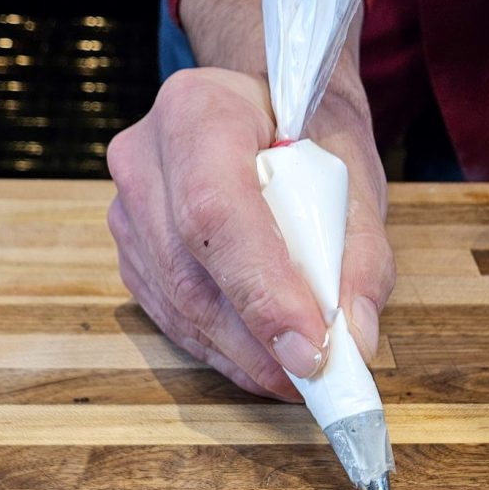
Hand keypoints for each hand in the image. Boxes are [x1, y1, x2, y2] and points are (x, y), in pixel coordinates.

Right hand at [106, 66, 391, 398]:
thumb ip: (360, 255)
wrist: (262, 111)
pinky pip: (172, 317)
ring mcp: (128, 212)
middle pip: (190, 272)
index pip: (216, 211)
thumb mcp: (354, 174)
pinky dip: (224, 350)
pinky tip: (265, 361)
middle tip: (315, 378)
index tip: (309, 348)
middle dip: (256, 340)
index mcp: (198, 112)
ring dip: (243, 356)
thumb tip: (353, 340)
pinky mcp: (132, 255)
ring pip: (178, 306)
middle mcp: (145, 161)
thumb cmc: (308, 133)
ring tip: (299, 377)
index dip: (260, 289)